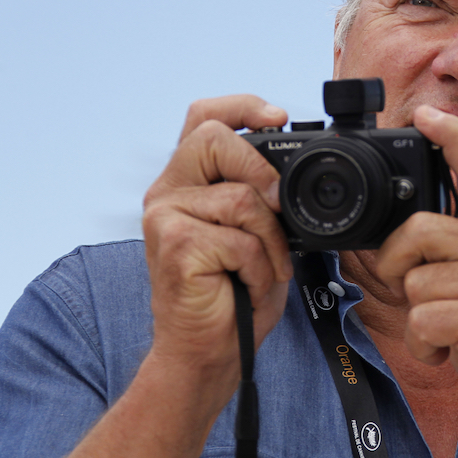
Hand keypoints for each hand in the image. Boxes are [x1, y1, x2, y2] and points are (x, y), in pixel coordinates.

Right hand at [142, 95, 293, 396]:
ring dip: (271, 240)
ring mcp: (164, 216)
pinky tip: (246, 283)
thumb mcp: (257, 231)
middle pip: (215, 137)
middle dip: (261, 170)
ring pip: (241, 197)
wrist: (209, 351)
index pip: (203, 117)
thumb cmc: (234, 292)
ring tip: (263, 267)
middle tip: (277, 208)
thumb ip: (262, 192)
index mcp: (187, 180)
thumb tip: (293, 166)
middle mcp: (168, 191)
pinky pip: (240, 239)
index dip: (241, 106)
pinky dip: (260, 267)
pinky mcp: (174, 244)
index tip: (278, 117)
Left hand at [376, 105, 457, 457]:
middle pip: (420, 230)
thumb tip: (399, 248)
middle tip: (405, 291)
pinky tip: (451, 355)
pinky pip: (425, 320)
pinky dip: (426, 346)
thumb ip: (455, 262)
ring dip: (418, 323)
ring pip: (416, 284)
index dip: (452, 139)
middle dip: (394, 264)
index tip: (427, 114)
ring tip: (447, 337)